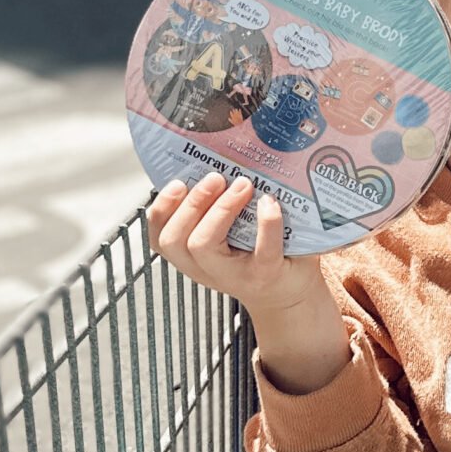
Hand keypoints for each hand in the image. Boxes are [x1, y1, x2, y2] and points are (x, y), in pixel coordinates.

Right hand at [146, 172, 349, 392]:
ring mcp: (235, 275)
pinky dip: (265, 222)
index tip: (177, 182)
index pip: (159, 237)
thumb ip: (217, 210)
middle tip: (214, 178)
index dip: (161, 210)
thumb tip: (218, 159)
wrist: (291, 293)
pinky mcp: (266, 274)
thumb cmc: (259, 254)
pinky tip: (269, 203)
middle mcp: (207, 269)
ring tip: (241, 185)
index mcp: (193, 257)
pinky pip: (261, 249)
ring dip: (219, 209)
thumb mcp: (231, 236)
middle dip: (191, 204)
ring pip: (203, 245)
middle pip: (175, 240)